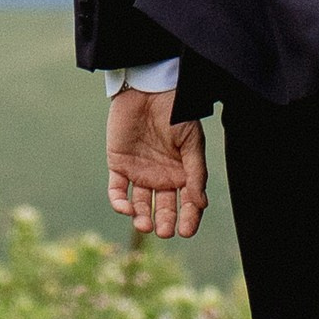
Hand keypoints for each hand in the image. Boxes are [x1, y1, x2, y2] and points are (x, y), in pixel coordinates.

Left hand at [106, 86, 207, 241]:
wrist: (148, 88)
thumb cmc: (175, 111)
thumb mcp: (192, 141)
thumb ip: (196, 172)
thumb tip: (201, 203)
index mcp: (182, 172)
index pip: (187, 203)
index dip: (189, 218)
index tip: (187, 231)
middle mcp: (161, 176)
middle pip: (163, 208)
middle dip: (164, 222)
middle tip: (165, 231)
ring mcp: (139, 172)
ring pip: (140, 204)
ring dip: (141, 217)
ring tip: (145, 225)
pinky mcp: (119, 165)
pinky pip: (117, 191)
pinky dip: (119, 203)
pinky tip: (126, 208)